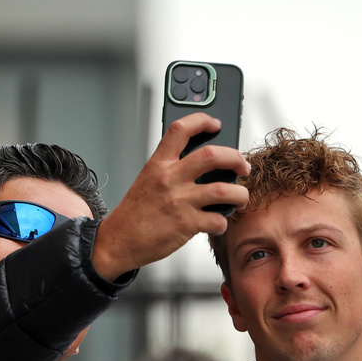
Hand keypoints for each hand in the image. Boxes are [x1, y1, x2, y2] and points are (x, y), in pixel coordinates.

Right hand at [91, 112, 250, 280]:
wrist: (119, 240)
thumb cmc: (135, 212)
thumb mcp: (148, 179)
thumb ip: (171, 168)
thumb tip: (203, 164)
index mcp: (159, 163)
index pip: (181, 129)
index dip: (202, 120)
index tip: (216, 124)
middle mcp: (170, 179)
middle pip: (212, 155)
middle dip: (236, 158)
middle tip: (243, 166)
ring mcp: (179, 201)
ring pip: (224, 190)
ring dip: (240, 194)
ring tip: (241, 198)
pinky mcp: (186, 224)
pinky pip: (217, 220)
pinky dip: (223, 222)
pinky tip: (218, 223)